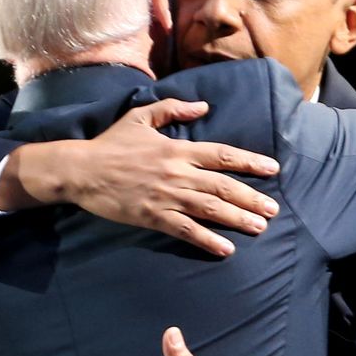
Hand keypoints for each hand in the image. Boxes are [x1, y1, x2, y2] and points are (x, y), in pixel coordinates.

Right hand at [0, 98, 280, 256]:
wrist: (81, 170)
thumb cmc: (110, 144)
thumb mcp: (141, 117)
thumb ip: (173, 109)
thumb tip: (203, 107)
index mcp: (177, 148)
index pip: (222, 155)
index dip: (249, 162)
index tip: (272, 169)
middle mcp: (178, 172)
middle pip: (223, 186)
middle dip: (252, 197)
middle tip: (274, 209)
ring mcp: (167, 196)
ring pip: (210, 209)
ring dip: (238, 218)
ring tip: (260, 227)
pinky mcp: (154, 216)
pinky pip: (186, 230)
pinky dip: (208, 240)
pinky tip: (226, 249)